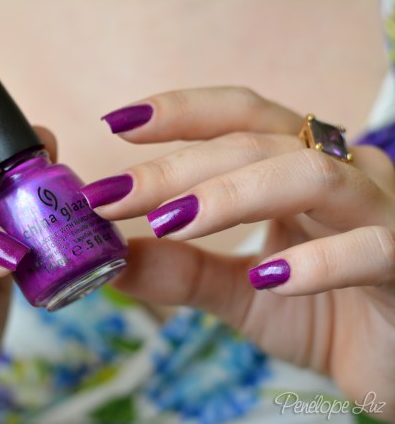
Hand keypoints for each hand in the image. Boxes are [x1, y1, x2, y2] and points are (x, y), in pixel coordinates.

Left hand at [84, 87, 394, 419]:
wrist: (393, 363)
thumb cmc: (324, 313)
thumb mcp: (239, 292)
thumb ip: (182, 271)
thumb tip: (109, 260)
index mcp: (298, 167)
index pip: (239, 119)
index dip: (181, 112)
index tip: (118, 122)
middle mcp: (341, 172)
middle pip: (255, 144)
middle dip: (177, 167)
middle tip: (113, 194)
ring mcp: (381, 210)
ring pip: (309, 175)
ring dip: (231, 195)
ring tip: (169, 222)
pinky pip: (369, 247)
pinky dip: (315, 260)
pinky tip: (266, 276)